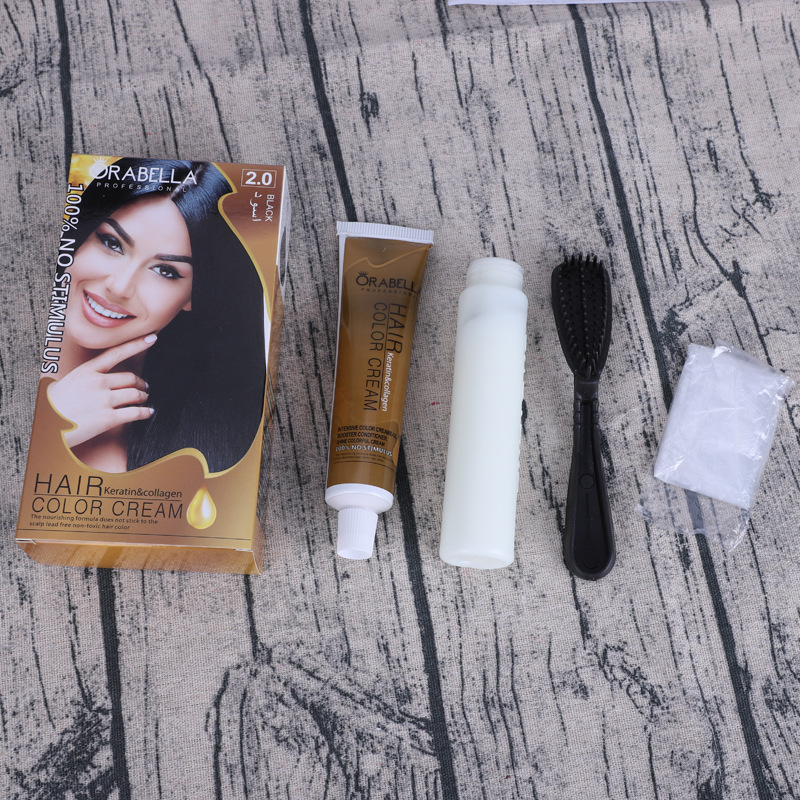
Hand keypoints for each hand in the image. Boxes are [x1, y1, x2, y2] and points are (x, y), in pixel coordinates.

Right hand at [47, 334, 157, 448]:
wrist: (46, 425)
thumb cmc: (54, 405)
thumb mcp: (70, 381)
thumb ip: (89, 376)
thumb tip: (104, 377)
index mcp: (87, 371)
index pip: (117, 353)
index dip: (137, 344)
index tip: (151, 338)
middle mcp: (97, 382)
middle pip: (130, 378)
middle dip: (140, 383)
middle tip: (144, 386)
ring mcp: (104, 400)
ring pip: (135, 394)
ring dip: (143, 397)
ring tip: (144, 399)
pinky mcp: (108, 418)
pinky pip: (135, 412)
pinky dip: (145, 412)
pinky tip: (147, 412)